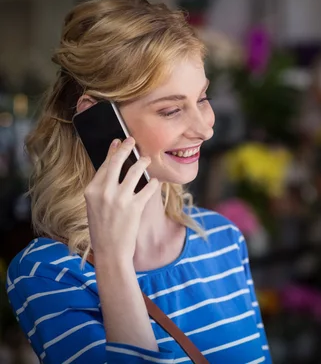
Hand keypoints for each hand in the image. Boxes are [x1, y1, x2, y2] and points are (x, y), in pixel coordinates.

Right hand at [84, 137, 159, 262]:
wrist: (110, 252)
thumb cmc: (102, 230)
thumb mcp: (94, 207)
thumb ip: (101, 189)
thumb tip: (111, 169)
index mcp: (91, 191)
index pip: (104, 165)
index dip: (113, 152)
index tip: (118, 142)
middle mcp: (104, 192)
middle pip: (117, 162)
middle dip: (126, 148)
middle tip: (133, 141)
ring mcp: (120, 199)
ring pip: (135, 171)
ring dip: (143, 163)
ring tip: (147, 160)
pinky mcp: (135, 207)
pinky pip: (148, 188)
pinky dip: (153, 183)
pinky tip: (155, 181)